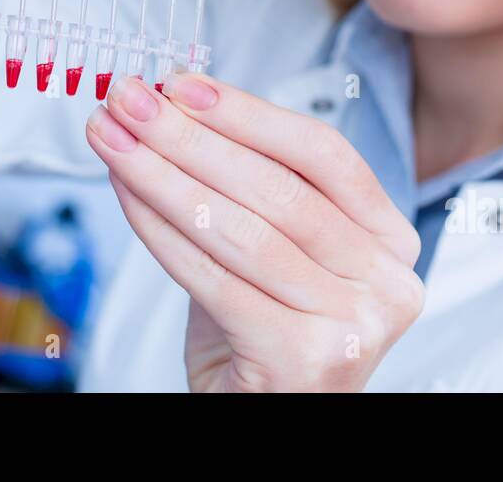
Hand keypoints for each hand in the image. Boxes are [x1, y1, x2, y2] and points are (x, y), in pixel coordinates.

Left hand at [86, 73, 425, 391]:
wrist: (264, 418)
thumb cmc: (264, 332)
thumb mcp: (270, 251)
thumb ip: (241, 185)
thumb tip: (172, 103)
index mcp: (390, 239)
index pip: (323, 154)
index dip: (248, 113)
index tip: (181, 84)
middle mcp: (388, 281)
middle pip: (278, 187)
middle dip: (190, 136)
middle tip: (130, 100)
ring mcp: (355, 324)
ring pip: (241, 230)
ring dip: (163, 174)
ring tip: (112, 138)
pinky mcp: (307, 360)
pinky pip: (214, 279)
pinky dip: (159, 229)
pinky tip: (125, 194)